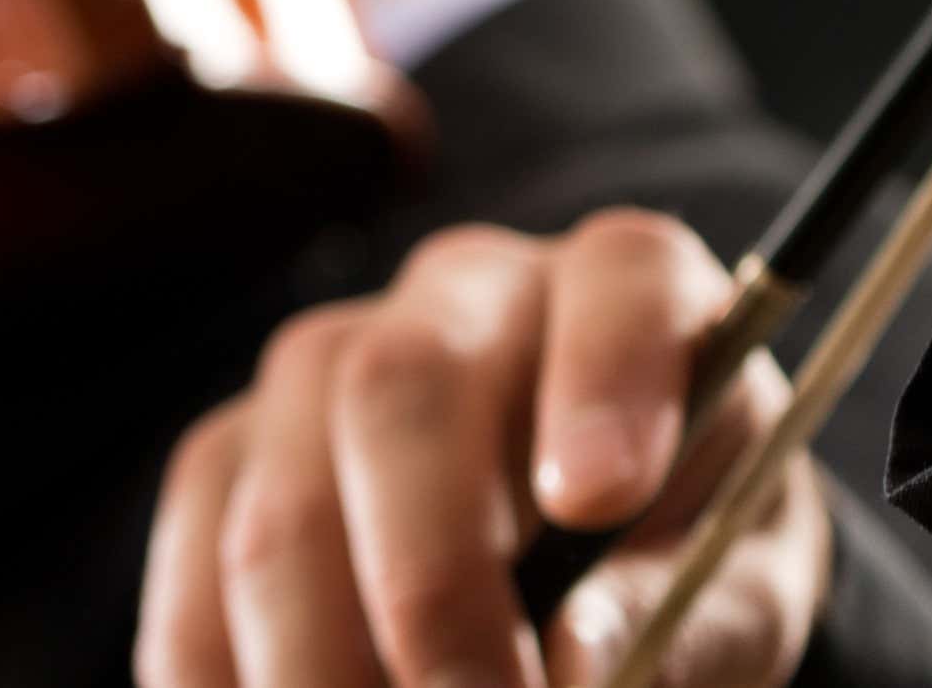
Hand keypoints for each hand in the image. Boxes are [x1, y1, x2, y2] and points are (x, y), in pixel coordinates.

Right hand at [144, 211, 828, 687]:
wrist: (596, 537)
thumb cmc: (680, 551)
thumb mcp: (737, 584)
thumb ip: (687, 615)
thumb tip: (584, 658)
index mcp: (627, 289)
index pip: (621, 282)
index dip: (603, 377)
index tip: (598, 497)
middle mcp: (462, 298)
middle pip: (399, 394)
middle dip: (432, 587)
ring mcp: (321, 370)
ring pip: (278, 507)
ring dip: (321, 667)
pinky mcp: (231, 456)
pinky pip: (194, 566)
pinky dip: (225, 677)